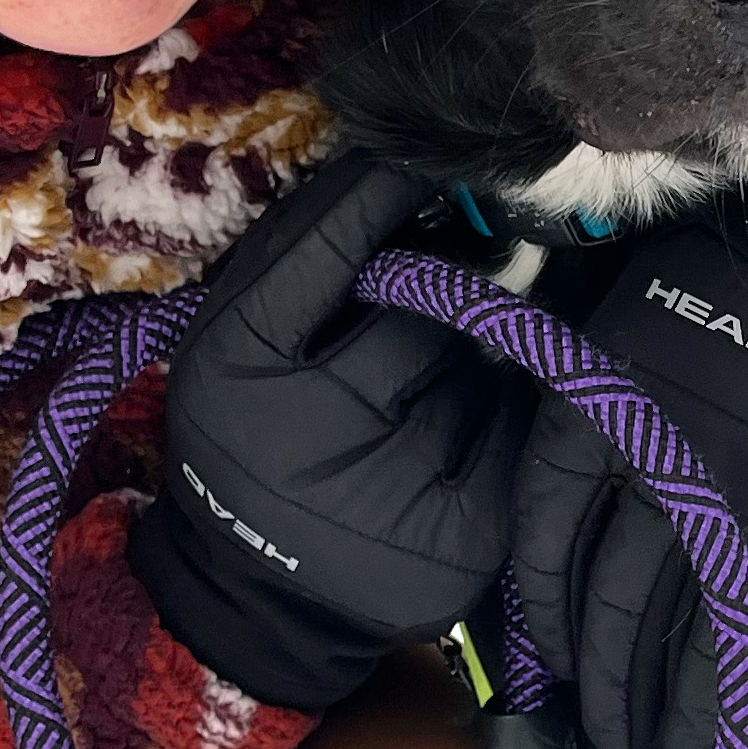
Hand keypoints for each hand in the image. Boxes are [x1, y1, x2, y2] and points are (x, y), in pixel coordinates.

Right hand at [132, 155, 530, 711]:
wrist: (260, 591)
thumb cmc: (250, 438)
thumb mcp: (234, 344)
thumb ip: (300, 259)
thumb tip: (400, 164)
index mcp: (239, 364)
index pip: (327, 245)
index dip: (381, 190)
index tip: (417, 157)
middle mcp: (312, 428)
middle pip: (419, 305)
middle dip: (437, 284)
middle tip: (443, 277)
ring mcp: (395, 492)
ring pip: (476, 361)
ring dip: (467, 353)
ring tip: (420, 388)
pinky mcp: (464, 537)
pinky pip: (513, 425)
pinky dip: (497, 411)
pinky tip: (458, 429)